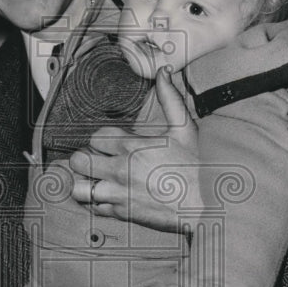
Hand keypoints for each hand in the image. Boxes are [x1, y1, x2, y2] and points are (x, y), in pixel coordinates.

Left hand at [69, 66, 200, 230]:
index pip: (95, 137)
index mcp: (131, 146)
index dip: (101, 140)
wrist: (208, 204)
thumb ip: (170, 99)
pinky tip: (108, 198)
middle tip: (97, 161)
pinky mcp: (122, 213)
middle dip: (85, 159)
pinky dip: (97, 203)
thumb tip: (163, 73)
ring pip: (79, 188)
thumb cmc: (199, 166)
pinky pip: (94, 208)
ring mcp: (118, 193)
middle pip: (79, 161)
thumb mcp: (185, 128)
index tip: (111, 145)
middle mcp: (119, 169)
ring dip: (84, 183)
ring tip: (96, 180)